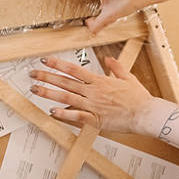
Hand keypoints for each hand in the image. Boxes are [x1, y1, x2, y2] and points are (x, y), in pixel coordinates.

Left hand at [30, 54, 155, 133]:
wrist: (145, 114)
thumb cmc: (138, 98)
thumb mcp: (128, 77)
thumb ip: (116, 67)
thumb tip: (109, 59)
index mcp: (99, 80)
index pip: (74, 70)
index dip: (58, 64)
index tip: (46, 60)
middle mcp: (93, 91)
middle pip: (65, 82)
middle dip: (47, 77)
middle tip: (33, 74)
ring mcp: (93, 105)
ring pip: (66, 97)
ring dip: (49, 93)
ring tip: (35, 90)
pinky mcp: (95, 119)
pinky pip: (76, 116)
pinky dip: (63, 114)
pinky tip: (51, 111)